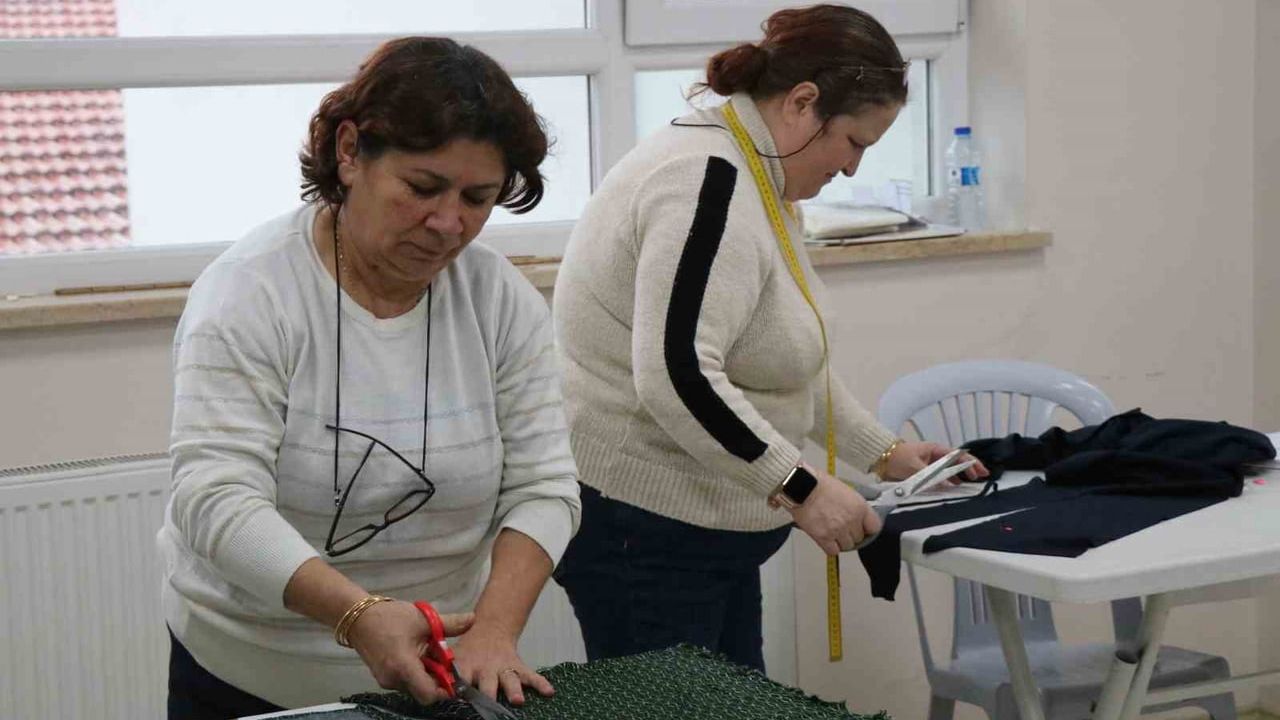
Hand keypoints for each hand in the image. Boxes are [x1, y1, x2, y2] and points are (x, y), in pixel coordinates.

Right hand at [346, 600, 474, 705]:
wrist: (358, 618)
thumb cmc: (390, 618)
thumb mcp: (423, 619)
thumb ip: (450, 624)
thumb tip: (473, 620)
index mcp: (404, 667)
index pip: (430, 695)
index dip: (446, 689)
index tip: (454, 675)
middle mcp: (394, 680)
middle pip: (424, 691)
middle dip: (437, 677)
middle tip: (442, 656)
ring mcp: (386, 681)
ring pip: (415, 686)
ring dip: (426, 673)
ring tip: (427, 650)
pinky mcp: (383, 678)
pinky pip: (405, 681)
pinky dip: (415, 671)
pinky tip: (416, 652)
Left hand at [453, 626, 552, 705]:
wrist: (489, 630)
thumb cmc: (466, 652)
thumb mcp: (452, 655)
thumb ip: (443, 669)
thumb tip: (426, 684)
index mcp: (466, 666)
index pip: (459, 678)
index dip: (457, 687)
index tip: (455, 695)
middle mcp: (485, 668)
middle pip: (487, 683)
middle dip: (488, 693)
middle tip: (487, 702)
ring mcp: (502, 668)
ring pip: (509, 680)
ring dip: (513, 690)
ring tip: (518, 700)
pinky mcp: (517, 667)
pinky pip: (530, 675)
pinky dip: (540, 683)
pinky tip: (549, 691)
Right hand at [789, 463, 880, 554]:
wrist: (801, 485)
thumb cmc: (818, 482)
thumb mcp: (844, 489)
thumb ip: (853, 505)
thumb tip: (856, 514)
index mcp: (860, 507)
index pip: (874, 527)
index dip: (867, 528)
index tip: (863, 528)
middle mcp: (851, 520)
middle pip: (859, 538)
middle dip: (851, 534)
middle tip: (842, 528)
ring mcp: (838, 530)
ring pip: (847, 546)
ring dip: (841, 541)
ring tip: (833, 533)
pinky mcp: (823, 537)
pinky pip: (833, 551)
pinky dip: (830, 547)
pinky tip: (826, 539)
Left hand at [882, 441, 988, 482]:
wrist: (880, 459)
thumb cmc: (897, 458)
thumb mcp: (915, 468)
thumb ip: (930, 477)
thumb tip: (945, 485)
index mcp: (935, 449)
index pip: (957, 456)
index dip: (970, 463)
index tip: (980, 471)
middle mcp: (934, 456)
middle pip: (956, 462)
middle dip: (969, 468)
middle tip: (981, 477)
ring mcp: (929, 464)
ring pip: (948, 469)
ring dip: (959, 476)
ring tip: (969, 483)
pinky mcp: (923, 472)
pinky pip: (939, 476)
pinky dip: (947, 480)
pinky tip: (952, 486)